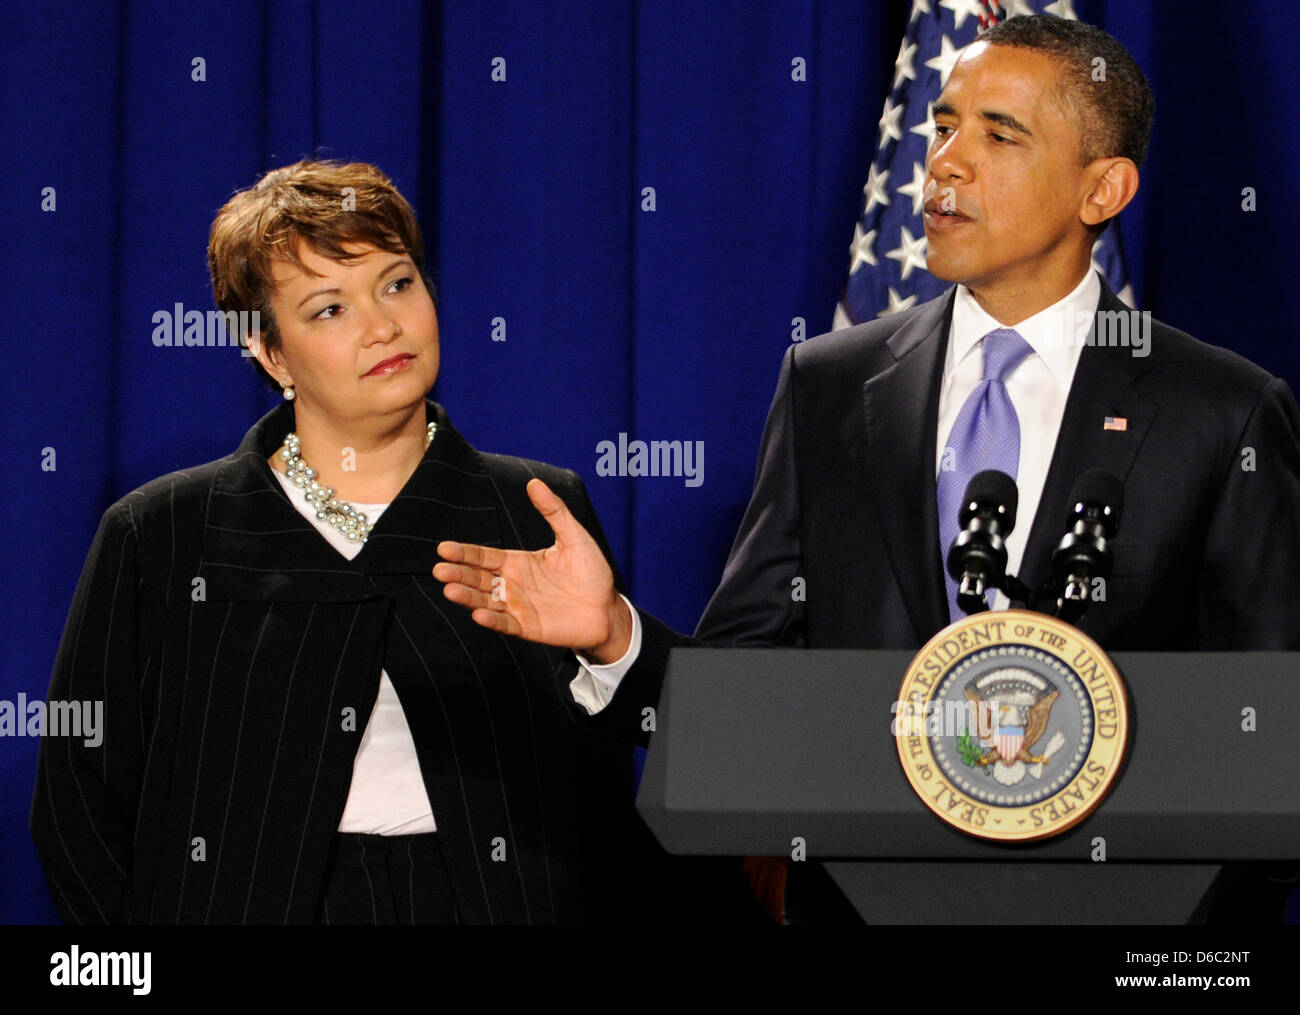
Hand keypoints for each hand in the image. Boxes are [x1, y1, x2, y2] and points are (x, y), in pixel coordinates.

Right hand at [433, 478, 632, 662]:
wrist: (608, 609)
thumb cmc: (592, 573)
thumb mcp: (574, 537)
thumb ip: (554, 511)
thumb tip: (534, 483)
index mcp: (518, 562)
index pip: (485, 556)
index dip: (465, 553)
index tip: (444, 548)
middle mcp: (513, 585)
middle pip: (479, 579)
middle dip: (459, 574)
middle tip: (439, 570)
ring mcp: (519, 607)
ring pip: (486, 601)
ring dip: (468, 597)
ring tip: (450, 590)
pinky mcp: (529, 628)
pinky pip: (506, 624)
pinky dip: (492, 620)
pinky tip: (478, 614)